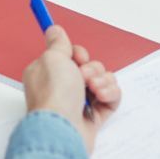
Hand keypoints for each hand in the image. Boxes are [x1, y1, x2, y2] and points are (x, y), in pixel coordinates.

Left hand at [22, 26, 119, 152]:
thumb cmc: (54, 94)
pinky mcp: (95, 116)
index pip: (69, 56)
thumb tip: (54, 30)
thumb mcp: (53, 57)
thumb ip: (57, 42)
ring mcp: (79, 102)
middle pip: (89, 66)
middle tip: (84, 76)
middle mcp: (63, 87)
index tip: (78, 56)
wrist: (63, 128)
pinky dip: (110, 94)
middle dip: (92, 68)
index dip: (77, 53)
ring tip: (93, 89)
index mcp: (48, 73)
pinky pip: (112, 96)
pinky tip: (101, 97)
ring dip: (102, 80)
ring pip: (103, 80)